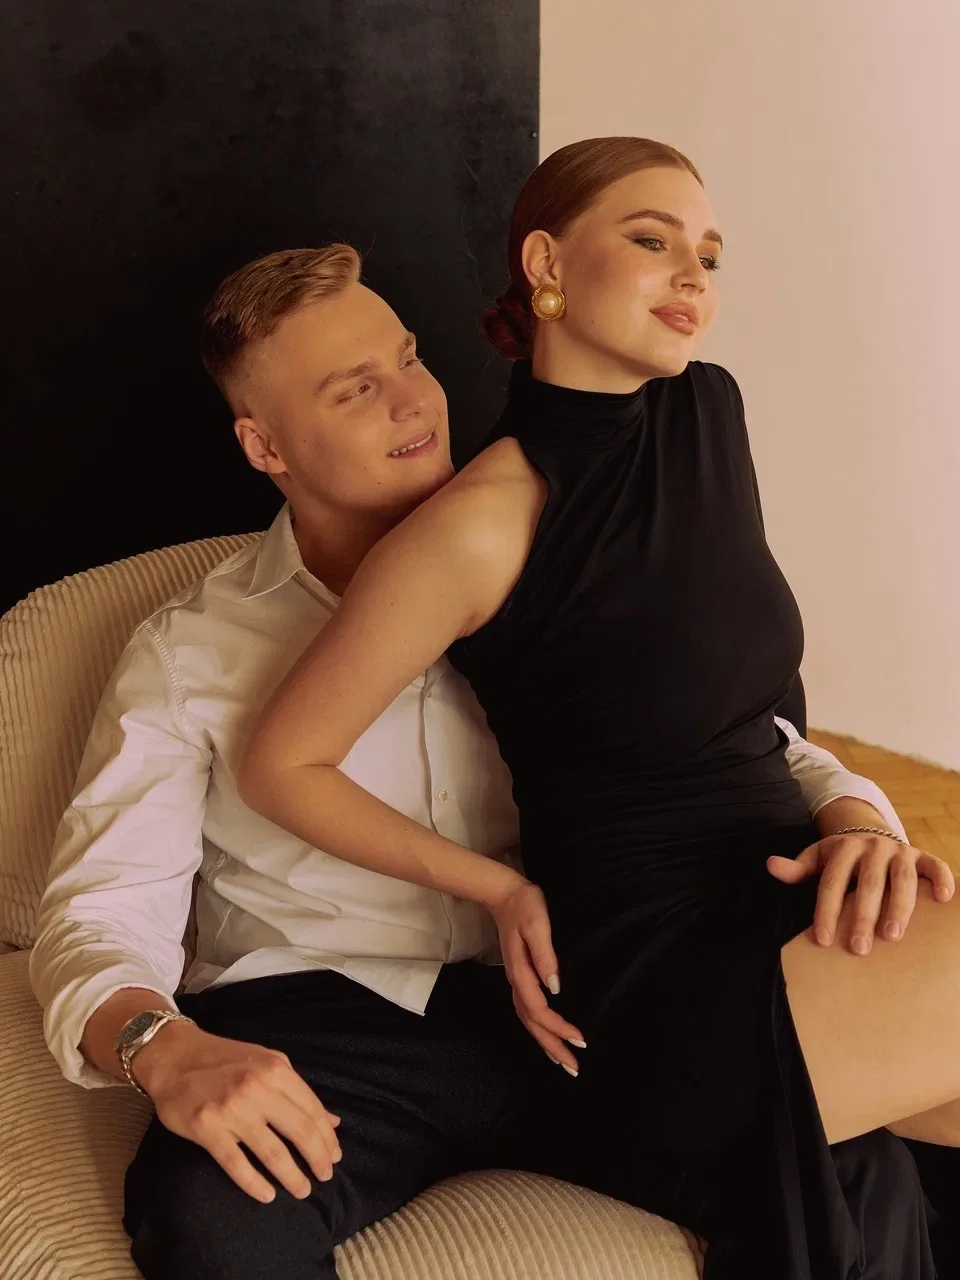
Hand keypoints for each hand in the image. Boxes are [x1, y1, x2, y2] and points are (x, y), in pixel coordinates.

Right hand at [134, 1021, 342, 1202]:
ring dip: (292, 1177)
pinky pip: (236, 1164)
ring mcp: (232, 1110)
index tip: (334, 1156)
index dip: (327, 1138)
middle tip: (325, 1177)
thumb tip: (333, 1121)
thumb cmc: (225, 1059)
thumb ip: (297, 1091)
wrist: (174, 1056)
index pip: (313, 1110)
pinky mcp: (207, 1129)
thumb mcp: (267, 1062)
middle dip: (318, 1159)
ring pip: (272, 1153)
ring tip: (303, 1191)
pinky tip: (268, 1195)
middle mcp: (257, 1088)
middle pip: (300, 1132)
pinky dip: (255, 1184)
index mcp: (276, 1069)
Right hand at [487, 878, 585, 1074]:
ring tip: (563, 1061)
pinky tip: (549, 1035)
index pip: (539, 1010)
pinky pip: (528, 1011)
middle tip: (574, 1068)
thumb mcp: (537, 925)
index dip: (559, 1028)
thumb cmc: (524, 905)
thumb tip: (556, 987)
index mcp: (521, 973)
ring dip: (546, 1043)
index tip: (580, 1040)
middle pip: (532, 1024)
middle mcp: (516, 982)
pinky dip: (539, 1029)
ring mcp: (516, 980)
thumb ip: (545, 955)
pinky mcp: (520, 976)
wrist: (503, 894)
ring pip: (528, 1021)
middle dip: (553, 1047)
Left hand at [767, 832, 954, 954]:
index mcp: (844, 848)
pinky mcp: (923, 856)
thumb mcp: (818, 858)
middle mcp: (873, 848)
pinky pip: (936, 865)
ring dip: (900, 906)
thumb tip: (771, 865)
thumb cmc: (842, 857)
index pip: (832, 883)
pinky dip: (942, 879)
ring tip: (893, 936)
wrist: (873, 833)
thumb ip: (797, 868)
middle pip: (868, 884)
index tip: (824, 940)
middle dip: (863, 917)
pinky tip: (944, 899)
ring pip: (902, 878)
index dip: (827, 911)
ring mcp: (900, 851)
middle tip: (859, 948)